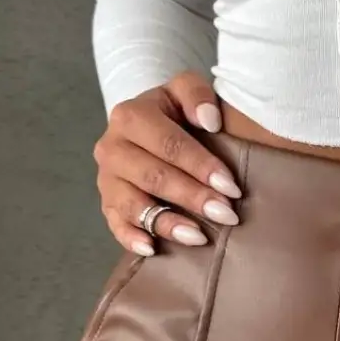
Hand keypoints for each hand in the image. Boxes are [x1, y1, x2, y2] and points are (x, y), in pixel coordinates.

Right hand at [94, 72, 242, 255]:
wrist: (149, 126)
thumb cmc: (176, 112)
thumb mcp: (185, 91)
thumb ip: (197, 95)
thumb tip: (211, 121)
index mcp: (131, 115)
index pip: (169, 143)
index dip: (201, 166)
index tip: (232, 187)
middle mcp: (112, 147)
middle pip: (155, 177)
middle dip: (193, 197)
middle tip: (226, 215)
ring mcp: (107, 179)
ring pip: (134, 205)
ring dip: (167, 223)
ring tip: (199, 237)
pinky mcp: (107, 204)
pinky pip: (115, 225)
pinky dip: (131, 238)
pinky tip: (153, 249)